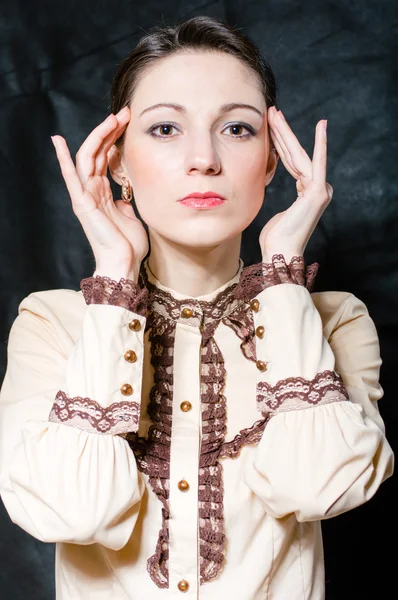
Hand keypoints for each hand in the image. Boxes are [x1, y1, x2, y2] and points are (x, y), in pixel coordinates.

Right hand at [51, 106, 148, 280]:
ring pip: (88, 157)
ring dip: (99, 135)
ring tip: (114, 118)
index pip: (105, 157)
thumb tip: (127, 192)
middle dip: (110, 130)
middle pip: (97, 152)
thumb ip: (126, 200)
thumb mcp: (132, 215)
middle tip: (125, 112)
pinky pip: (72, 176)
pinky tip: (57, 140)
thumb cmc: (128, 244)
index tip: (128, 121)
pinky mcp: (82, 202)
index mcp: (102, 192)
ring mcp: (85, 195)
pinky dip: (63, 158)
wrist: (124, 263)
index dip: (115, 138)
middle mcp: (91, 190)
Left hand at [259, 106, 332, 262]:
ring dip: (286, 134)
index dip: (281, 143)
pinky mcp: (317, 192)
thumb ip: (277, 195)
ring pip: (299, 155)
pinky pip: (317, 163)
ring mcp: (319, 190)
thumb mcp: (274, 211)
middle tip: (271, 111)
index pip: (291, 161)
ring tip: (276, 113)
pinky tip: (321, 127)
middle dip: (282, 132)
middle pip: (295, 155)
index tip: (271, 125)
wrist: (280, 253)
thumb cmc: (274, 238)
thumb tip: (266, 184)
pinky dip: (320, 145)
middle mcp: (317, 189)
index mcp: (306, 192)